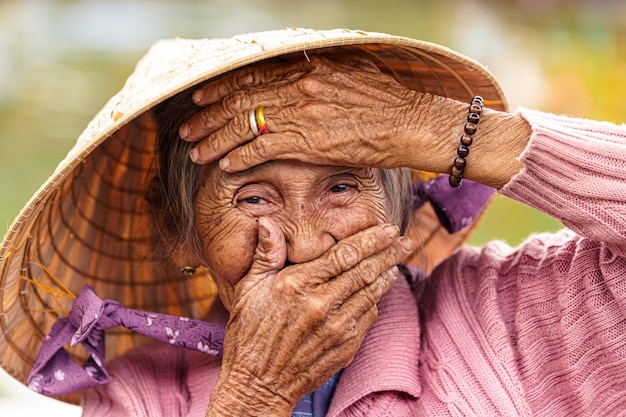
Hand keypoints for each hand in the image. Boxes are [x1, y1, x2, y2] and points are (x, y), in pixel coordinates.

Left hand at [180, 53, 441, 171]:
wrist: (411, 122)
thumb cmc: (388, 98)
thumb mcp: (353, 68)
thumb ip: (322, 66)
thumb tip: (303, 64)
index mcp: (307, 69)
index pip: (252, 76)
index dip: (221, 88)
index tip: (201, 97)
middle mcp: (299, 88)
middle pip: (240, 100)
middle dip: (208, 116)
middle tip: (187, 127)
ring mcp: (302, 115)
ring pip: (244, 126)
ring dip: (215, 139)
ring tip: (195, 150)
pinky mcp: (308, 144)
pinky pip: (262, 149)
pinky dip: (239, 157)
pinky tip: (224, 165)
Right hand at [205, 218, 413, 416]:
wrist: (258, 385)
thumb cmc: (249, 335)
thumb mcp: (249, 289)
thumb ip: (265, 255)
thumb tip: (267, 223)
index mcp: (298, 285)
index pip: (344, 254)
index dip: (370, 239)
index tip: (388, 229)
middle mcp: (322, 304)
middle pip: (366, 271)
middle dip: (389, 253)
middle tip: (405, 241)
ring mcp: (337, 328)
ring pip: (372, 293)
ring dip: (387, 275)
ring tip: (396, 261)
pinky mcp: (346, 347)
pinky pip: (369, 317)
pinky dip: (375, 301)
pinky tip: (377, 292)